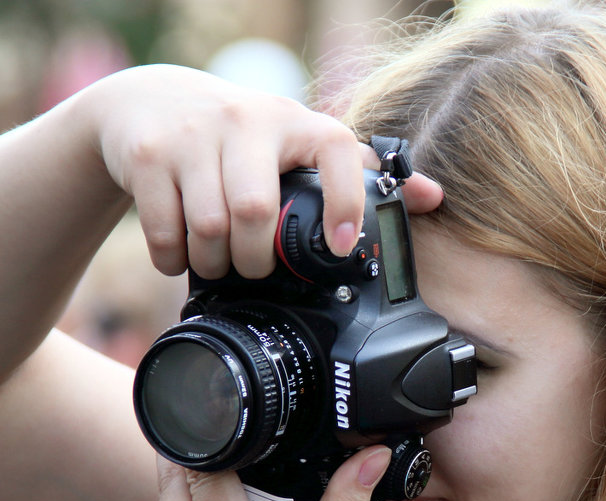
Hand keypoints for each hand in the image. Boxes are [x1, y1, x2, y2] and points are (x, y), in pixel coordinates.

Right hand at [81, 64, 441, 278]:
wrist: (149, 102)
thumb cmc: (241, 135)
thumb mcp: (299, 143)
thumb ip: (358, 171)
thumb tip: (432, 196)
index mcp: (295, 120)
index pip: (336, 150)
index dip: (345, 204)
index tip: (341, 249)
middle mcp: (245, 119)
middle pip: (255, 212)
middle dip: (256, 260)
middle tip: (255, 268)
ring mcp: (192, 134)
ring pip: (209, 227)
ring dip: (215, 264)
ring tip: (220, 264)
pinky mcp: (147, 155)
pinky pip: (164, 230)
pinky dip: (173, 259)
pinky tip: (181, 257)